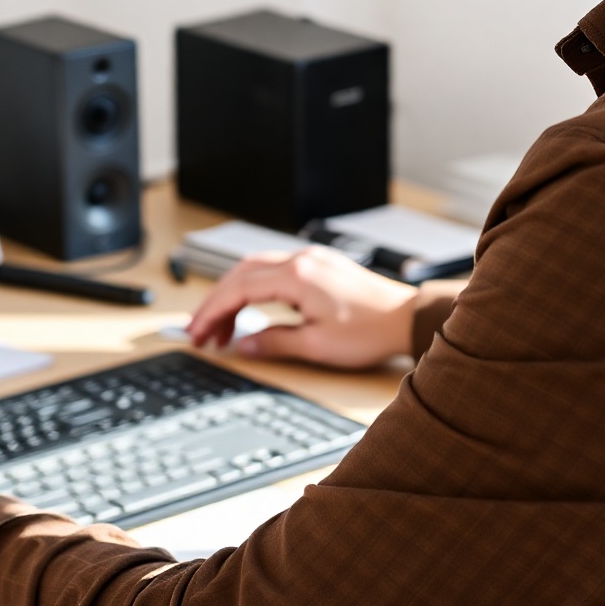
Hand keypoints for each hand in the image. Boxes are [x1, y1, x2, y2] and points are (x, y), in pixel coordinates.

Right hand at [186, 247, 417, 367]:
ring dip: (233, 295)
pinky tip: (250, 309)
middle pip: (240, 274)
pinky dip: (254, 288)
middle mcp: (300, 260)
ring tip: (222, 327)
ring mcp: (311, 260)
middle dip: (215, 303)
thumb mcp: (316, 345)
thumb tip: (243, 345)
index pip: (238, 289)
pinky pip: (274, 270)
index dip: (212, 312)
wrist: (407, 318)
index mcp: (296, 277)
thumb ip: (274, 342)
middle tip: (200, 331)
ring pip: (255, 269)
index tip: (198, 332)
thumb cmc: (370, 331)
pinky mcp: (319, 266)